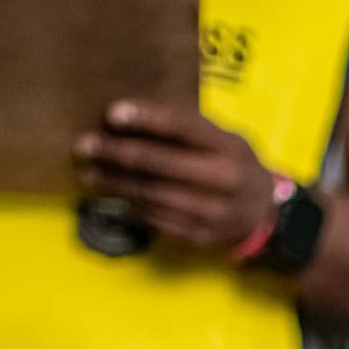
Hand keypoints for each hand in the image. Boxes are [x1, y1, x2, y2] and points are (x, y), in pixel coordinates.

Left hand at [74, 101, 274, 249]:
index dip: (146, 119)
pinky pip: (155, 217)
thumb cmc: (235, 164)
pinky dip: (130, 204)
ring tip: (88, 173)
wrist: (264, 214)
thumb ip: (190, 130)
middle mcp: (221, 179)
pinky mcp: (197, 235)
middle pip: (159, 164)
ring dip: (114, 183)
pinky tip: (112, 194)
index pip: (182, 127)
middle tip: (84, 145)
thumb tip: (133, 115)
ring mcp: (210, 212)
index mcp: (228, 147)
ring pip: (151, 194)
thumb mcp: (225, 139)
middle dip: (116, 154)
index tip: (112, 113)